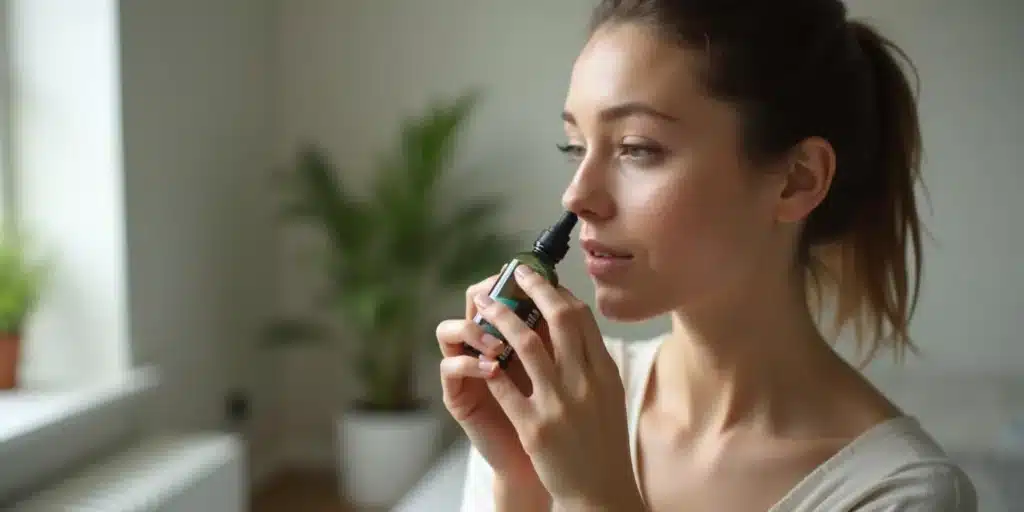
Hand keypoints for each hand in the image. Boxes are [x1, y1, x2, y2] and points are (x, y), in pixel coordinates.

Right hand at [436, 275, 547, 489]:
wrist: (540, 465)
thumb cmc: (556, 416)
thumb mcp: (562, 372)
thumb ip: (556, 338)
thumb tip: (565, 295)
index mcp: (510, 332)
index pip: (502, 291)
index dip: (512, 279)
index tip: (529, 273)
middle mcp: (483, 344)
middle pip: (472, 301)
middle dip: (488, 294)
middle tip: (501, 294)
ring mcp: (466, 368)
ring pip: (450, 330)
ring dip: (474, 329)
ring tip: (499, 342)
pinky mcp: (457, 395)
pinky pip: (450, 369)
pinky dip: (469, 364)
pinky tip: (492, 369)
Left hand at [473, 265, 644, 510]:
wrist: (601, 493)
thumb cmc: (603, 444)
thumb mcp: (608, 397)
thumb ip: (591, 362)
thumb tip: (570, 321)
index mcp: (605, 373)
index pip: (582, 318)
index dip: (558, 292)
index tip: (540, 280)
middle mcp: (585, 383)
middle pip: (558, 319)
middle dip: (532, 290)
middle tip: (514, 274)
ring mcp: (559, 405)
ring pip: (526, 345)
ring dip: (502, 318)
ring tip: (484, 303)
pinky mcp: (535, 428)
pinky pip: (506, 388)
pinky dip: (491, 367)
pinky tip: (479, 353)